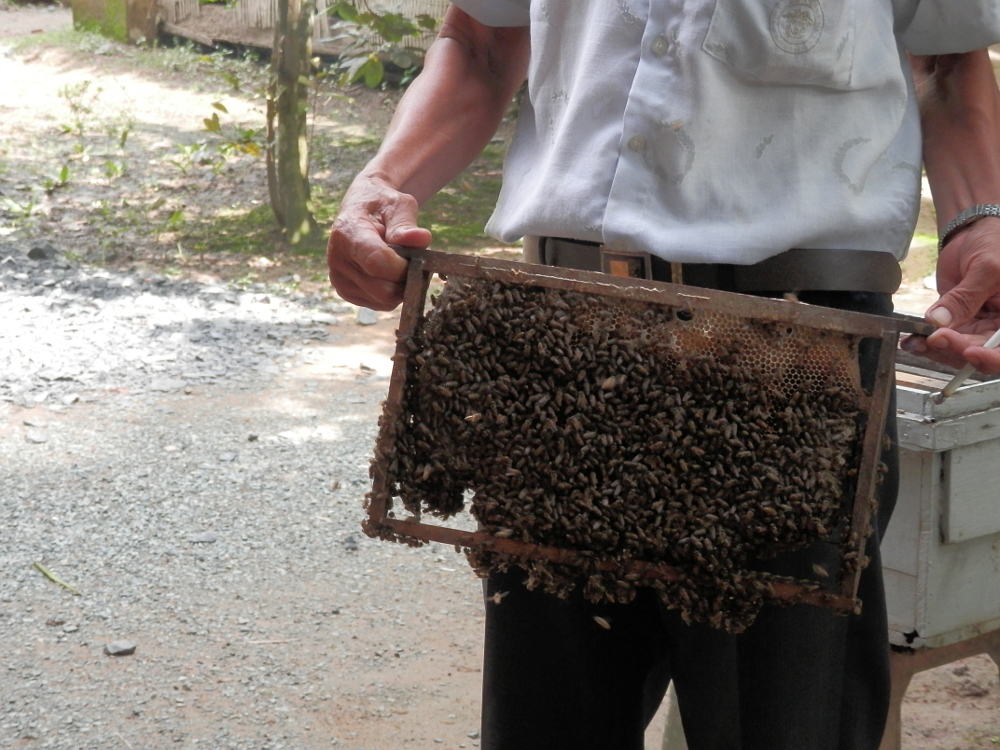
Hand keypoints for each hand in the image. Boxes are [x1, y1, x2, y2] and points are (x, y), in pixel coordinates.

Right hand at [327, 174, 431, 310]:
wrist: (361, 208)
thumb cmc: (382, 205)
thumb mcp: (398, 205)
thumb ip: (407, 226)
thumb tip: (421, 239)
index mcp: (348, 233)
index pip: (377, 263)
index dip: (403, 267)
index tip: (417, 257)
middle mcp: (338, 260)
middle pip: (382, 290)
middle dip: (405, 280)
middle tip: (414, 263)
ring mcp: (340, 280)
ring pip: (383, 301)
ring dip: (400, 288)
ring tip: (402, 265)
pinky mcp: (346, 293)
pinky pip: (379, 304)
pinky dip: (392, 294)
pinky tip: (391, 274)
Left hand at [901, 218, 999, 372]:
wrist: (974, 234)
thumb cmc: (994, 244)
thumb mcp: (987, 268)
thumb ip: (965, 297)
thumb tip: (941, 321)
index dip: (990, 357)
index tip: (969, 351)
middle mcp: (998, 328)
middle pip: (979, 352)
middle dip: (954, 350)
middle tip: (934, 339)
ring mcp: (977, 326)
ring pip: (957, 350)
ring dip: (935, 350)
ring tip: (917, 342)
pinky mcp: (956, 322)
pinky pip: (942, 338)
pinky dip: (925, 342)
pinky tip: (912, 340)